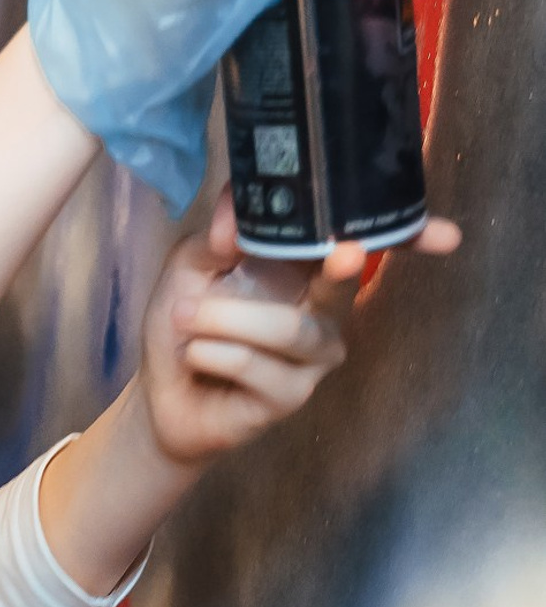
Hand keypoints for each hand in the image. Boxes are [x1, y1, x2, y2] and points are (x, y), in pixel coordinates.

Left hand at [140, 188, 461, 466]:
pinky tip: (194, 355)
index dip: (409, 238)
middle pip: (344, 283)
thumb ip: (215, 238)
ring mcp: (314, 355)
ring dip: (226, 318)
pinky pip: (256, 365)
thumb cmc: (183, 326)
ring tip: (184, 318)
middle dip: (342, 267)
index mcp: (307, 269)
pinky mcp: (292, 395)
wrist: (160, 396)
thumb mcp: (190, 269)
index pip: (365, 245)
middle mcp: (324, 309)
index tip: (445, 238)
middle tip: (348, 254)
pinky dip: (214, 353)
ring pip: (289, 328)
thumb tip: (235, 210)